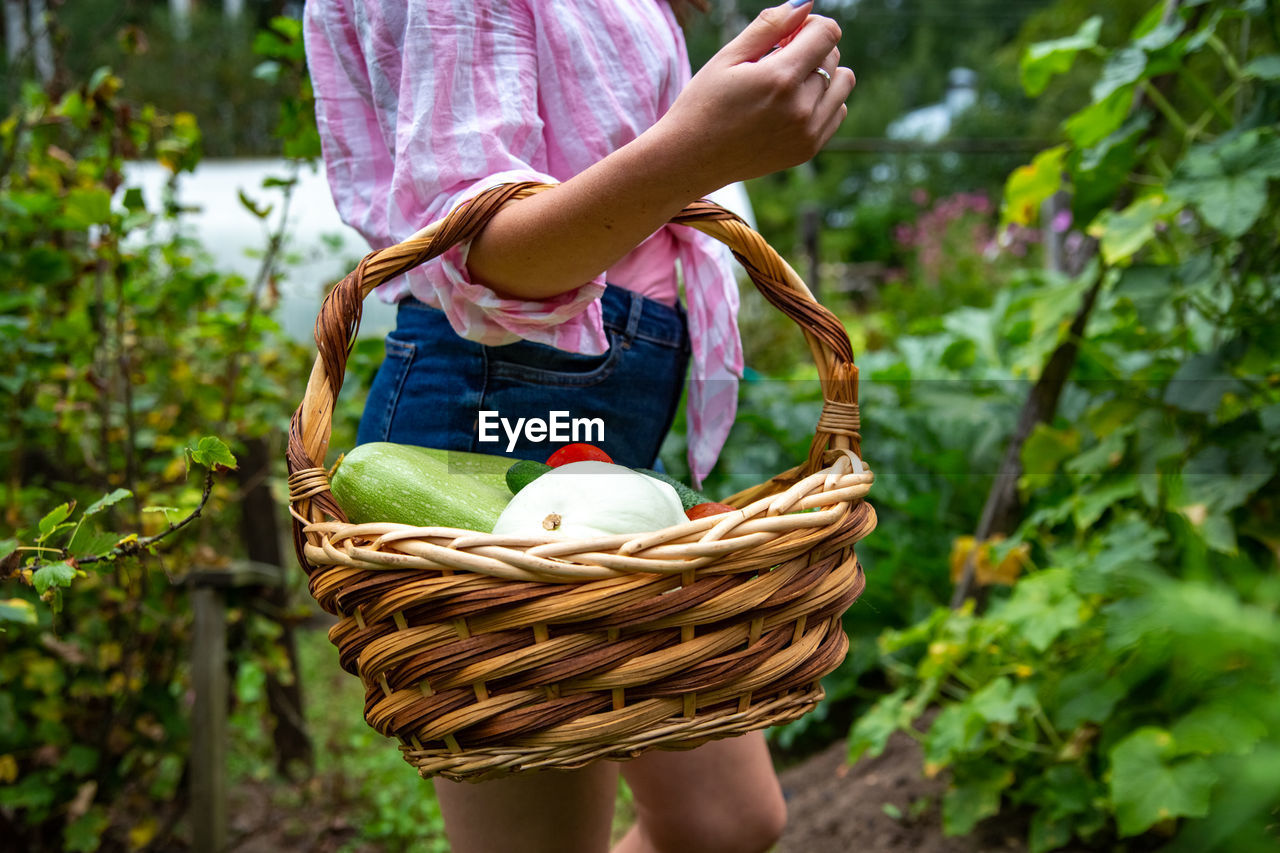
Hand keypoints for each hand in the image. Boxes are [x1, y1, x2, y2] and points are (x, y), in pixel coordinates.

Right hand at [654, 0, 855, 194]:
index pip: (827, 33)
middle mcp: (800, 108)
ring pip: (842, 83)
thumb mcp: (728, 57)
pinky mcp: (807, 150)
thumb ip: (769, 25)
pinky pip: (837, 112)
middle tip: (775, 62)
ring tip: (786, 85)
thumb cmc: (703, 104)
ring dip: (821, 76)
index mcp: (779, 78)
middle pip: (833, 56)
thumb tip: (805, 3)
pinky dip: (822, 103)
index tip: (785, 37)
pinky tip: (790, 107)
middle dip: (810, 50)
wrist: (691, 160)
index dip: (808, 25)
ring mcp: (807, 133)